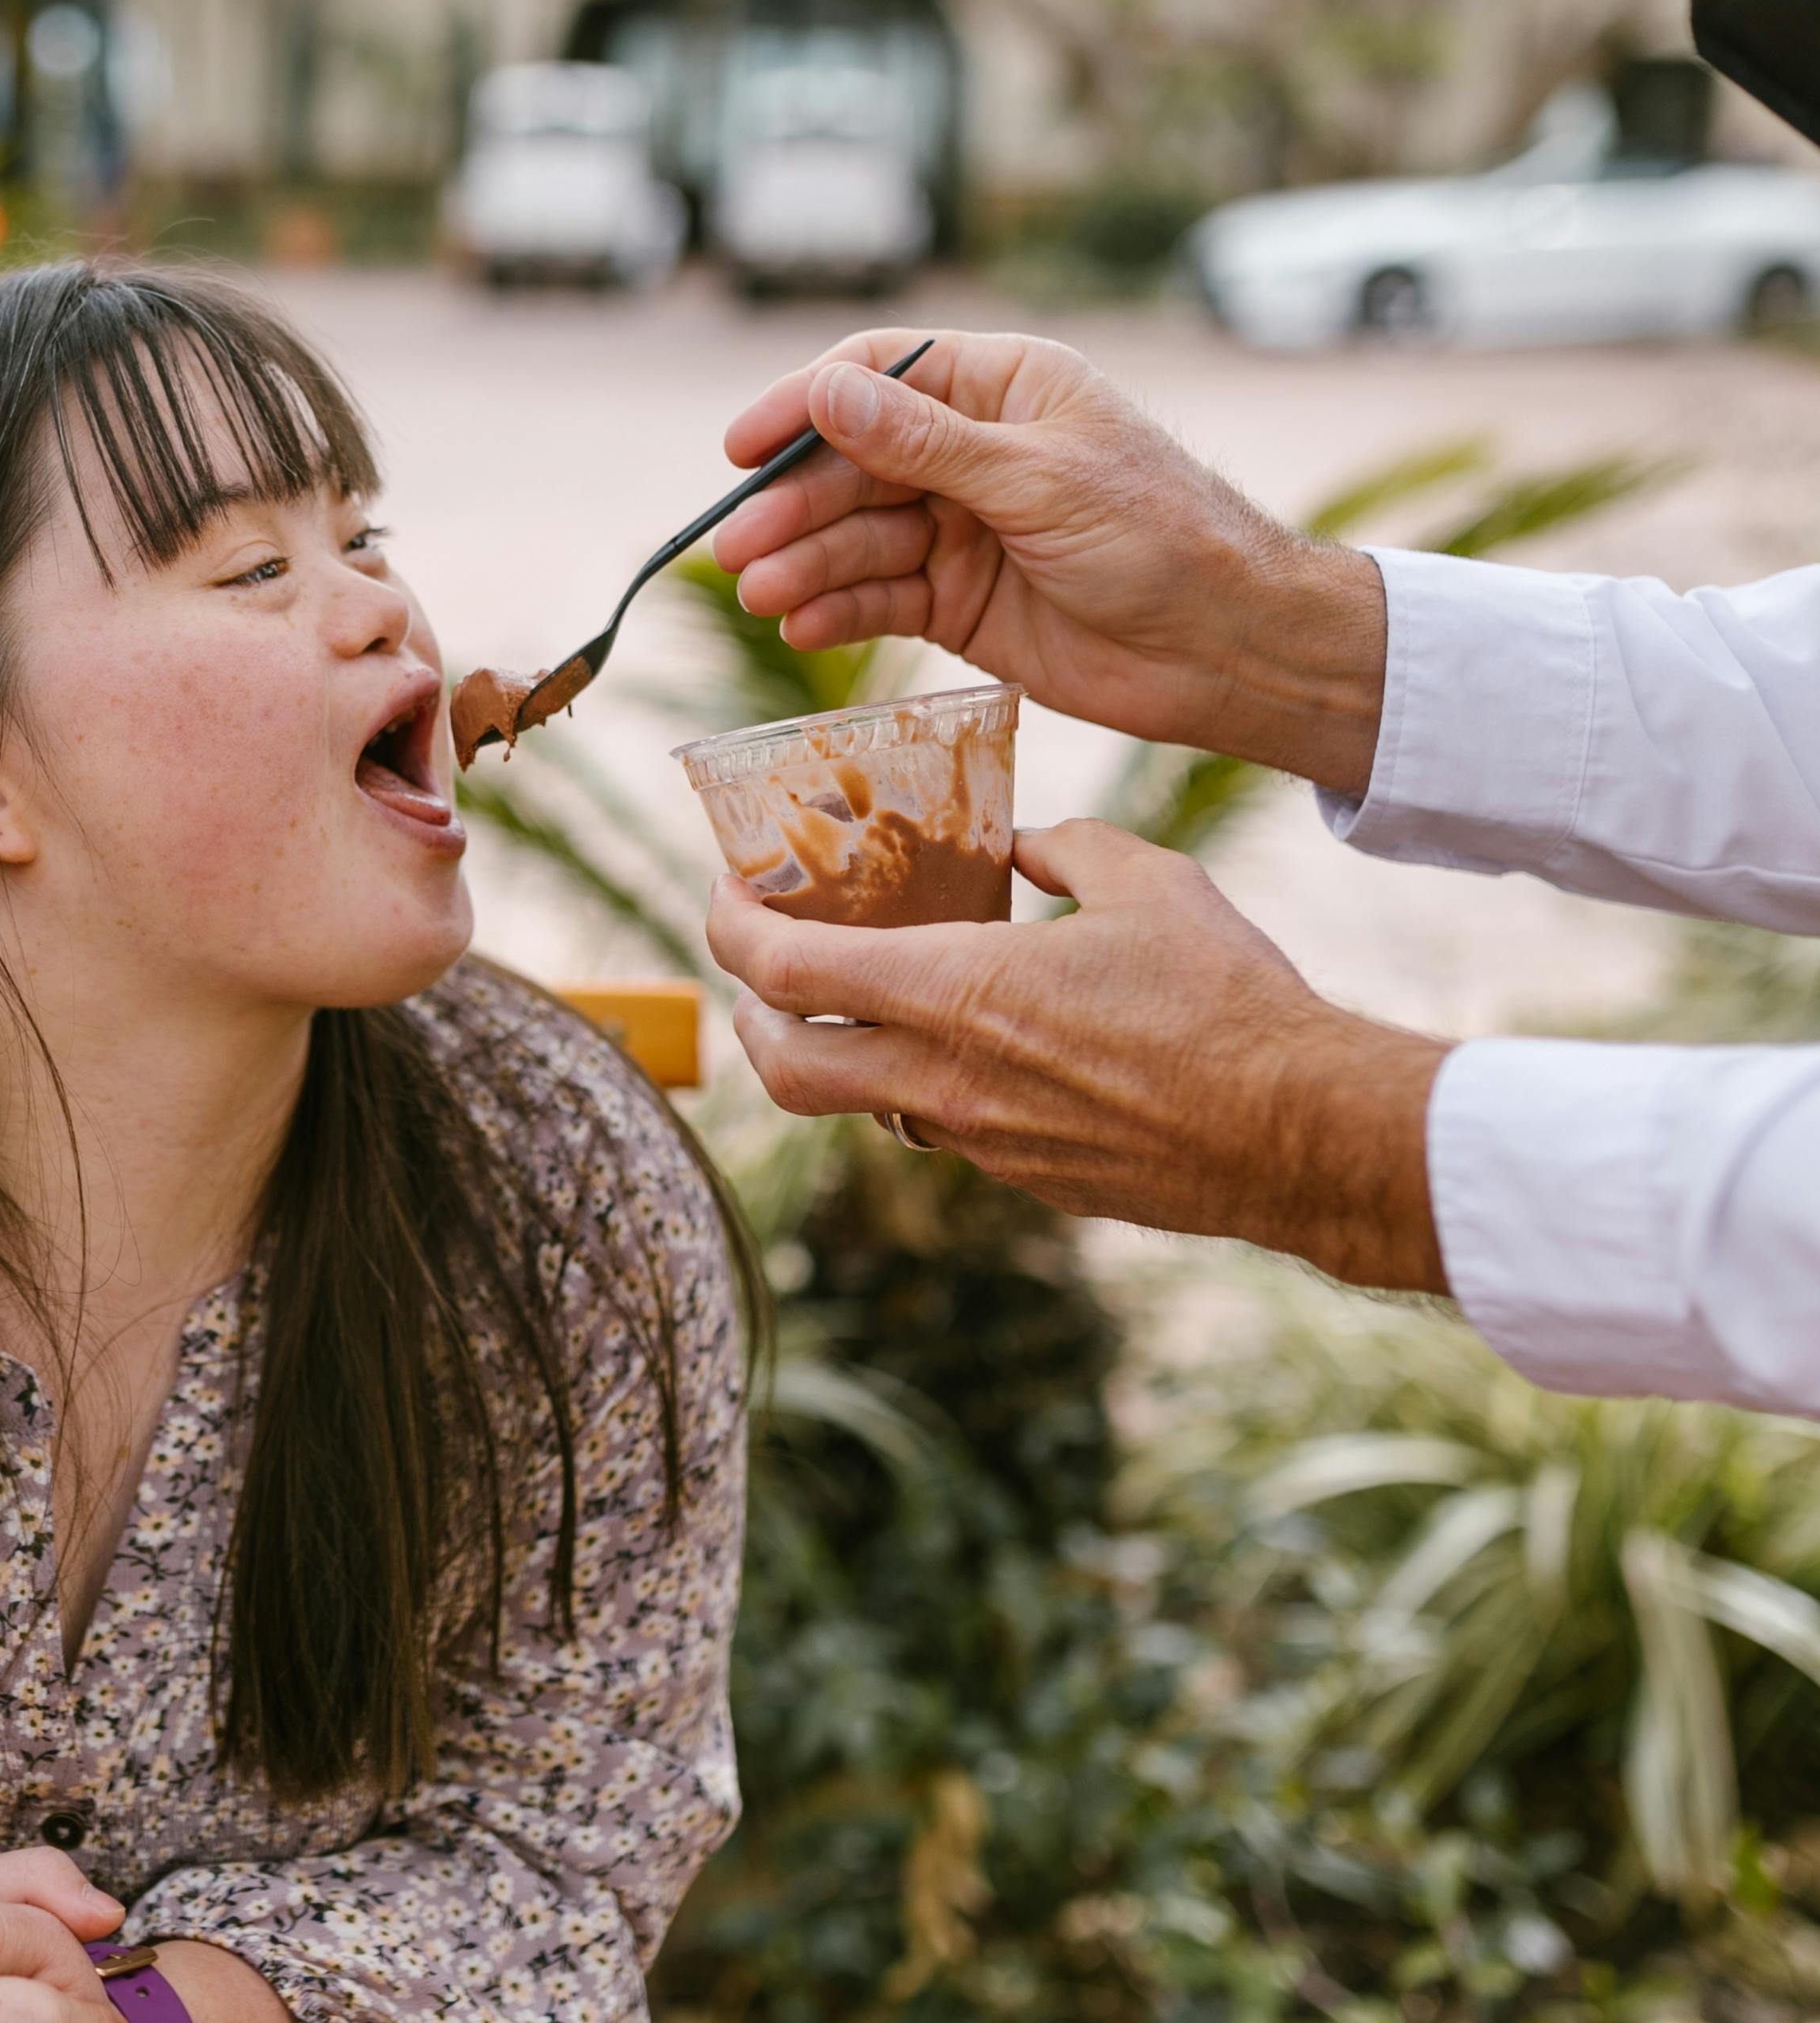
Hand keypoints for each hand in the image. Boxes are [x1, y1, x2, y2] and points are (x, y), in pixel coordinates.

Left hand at [702, 821, 1452, 1292]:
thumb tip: (1027, 842)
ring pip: (866, 1106)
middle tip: (759, 977)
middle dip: (750, 1021)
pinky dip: (933, 1087)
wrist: (1298, 1132)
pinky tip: (977, 1048)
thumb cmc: (1227, 999)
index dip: (729, 929)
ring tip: (864, 1006)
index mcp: (953, 993)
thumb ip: (1067, 850)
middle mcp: (944, 1079)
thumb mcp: (1146, 883)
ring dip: (846, 1057)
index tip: (724, 896)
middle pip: (784, 1069)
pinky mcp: (1027, 1180)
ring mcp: (981, 1142)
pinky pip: (946, 1132)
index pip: (784, 970)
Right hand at [709, 329, 1389, 794]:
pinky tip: (804, 625)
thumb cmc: (1161, 537)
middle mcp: (974, 452)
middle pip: (852, 465)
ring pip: (857, 537)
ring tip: (766, 598)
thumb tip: (826, 391)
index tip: (743, 448)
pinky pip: (879, 598)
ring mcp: (961, 529)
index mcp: (1003, 390)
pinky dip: (838, 611)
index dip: (805, 405)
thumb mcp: (1037, 480)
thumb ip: (924, 443)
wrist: (1228, 648)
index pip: (879, 375)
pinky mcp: (957, 603)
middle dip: (794, 506)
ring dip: (806, 566)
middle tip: (738, 549)